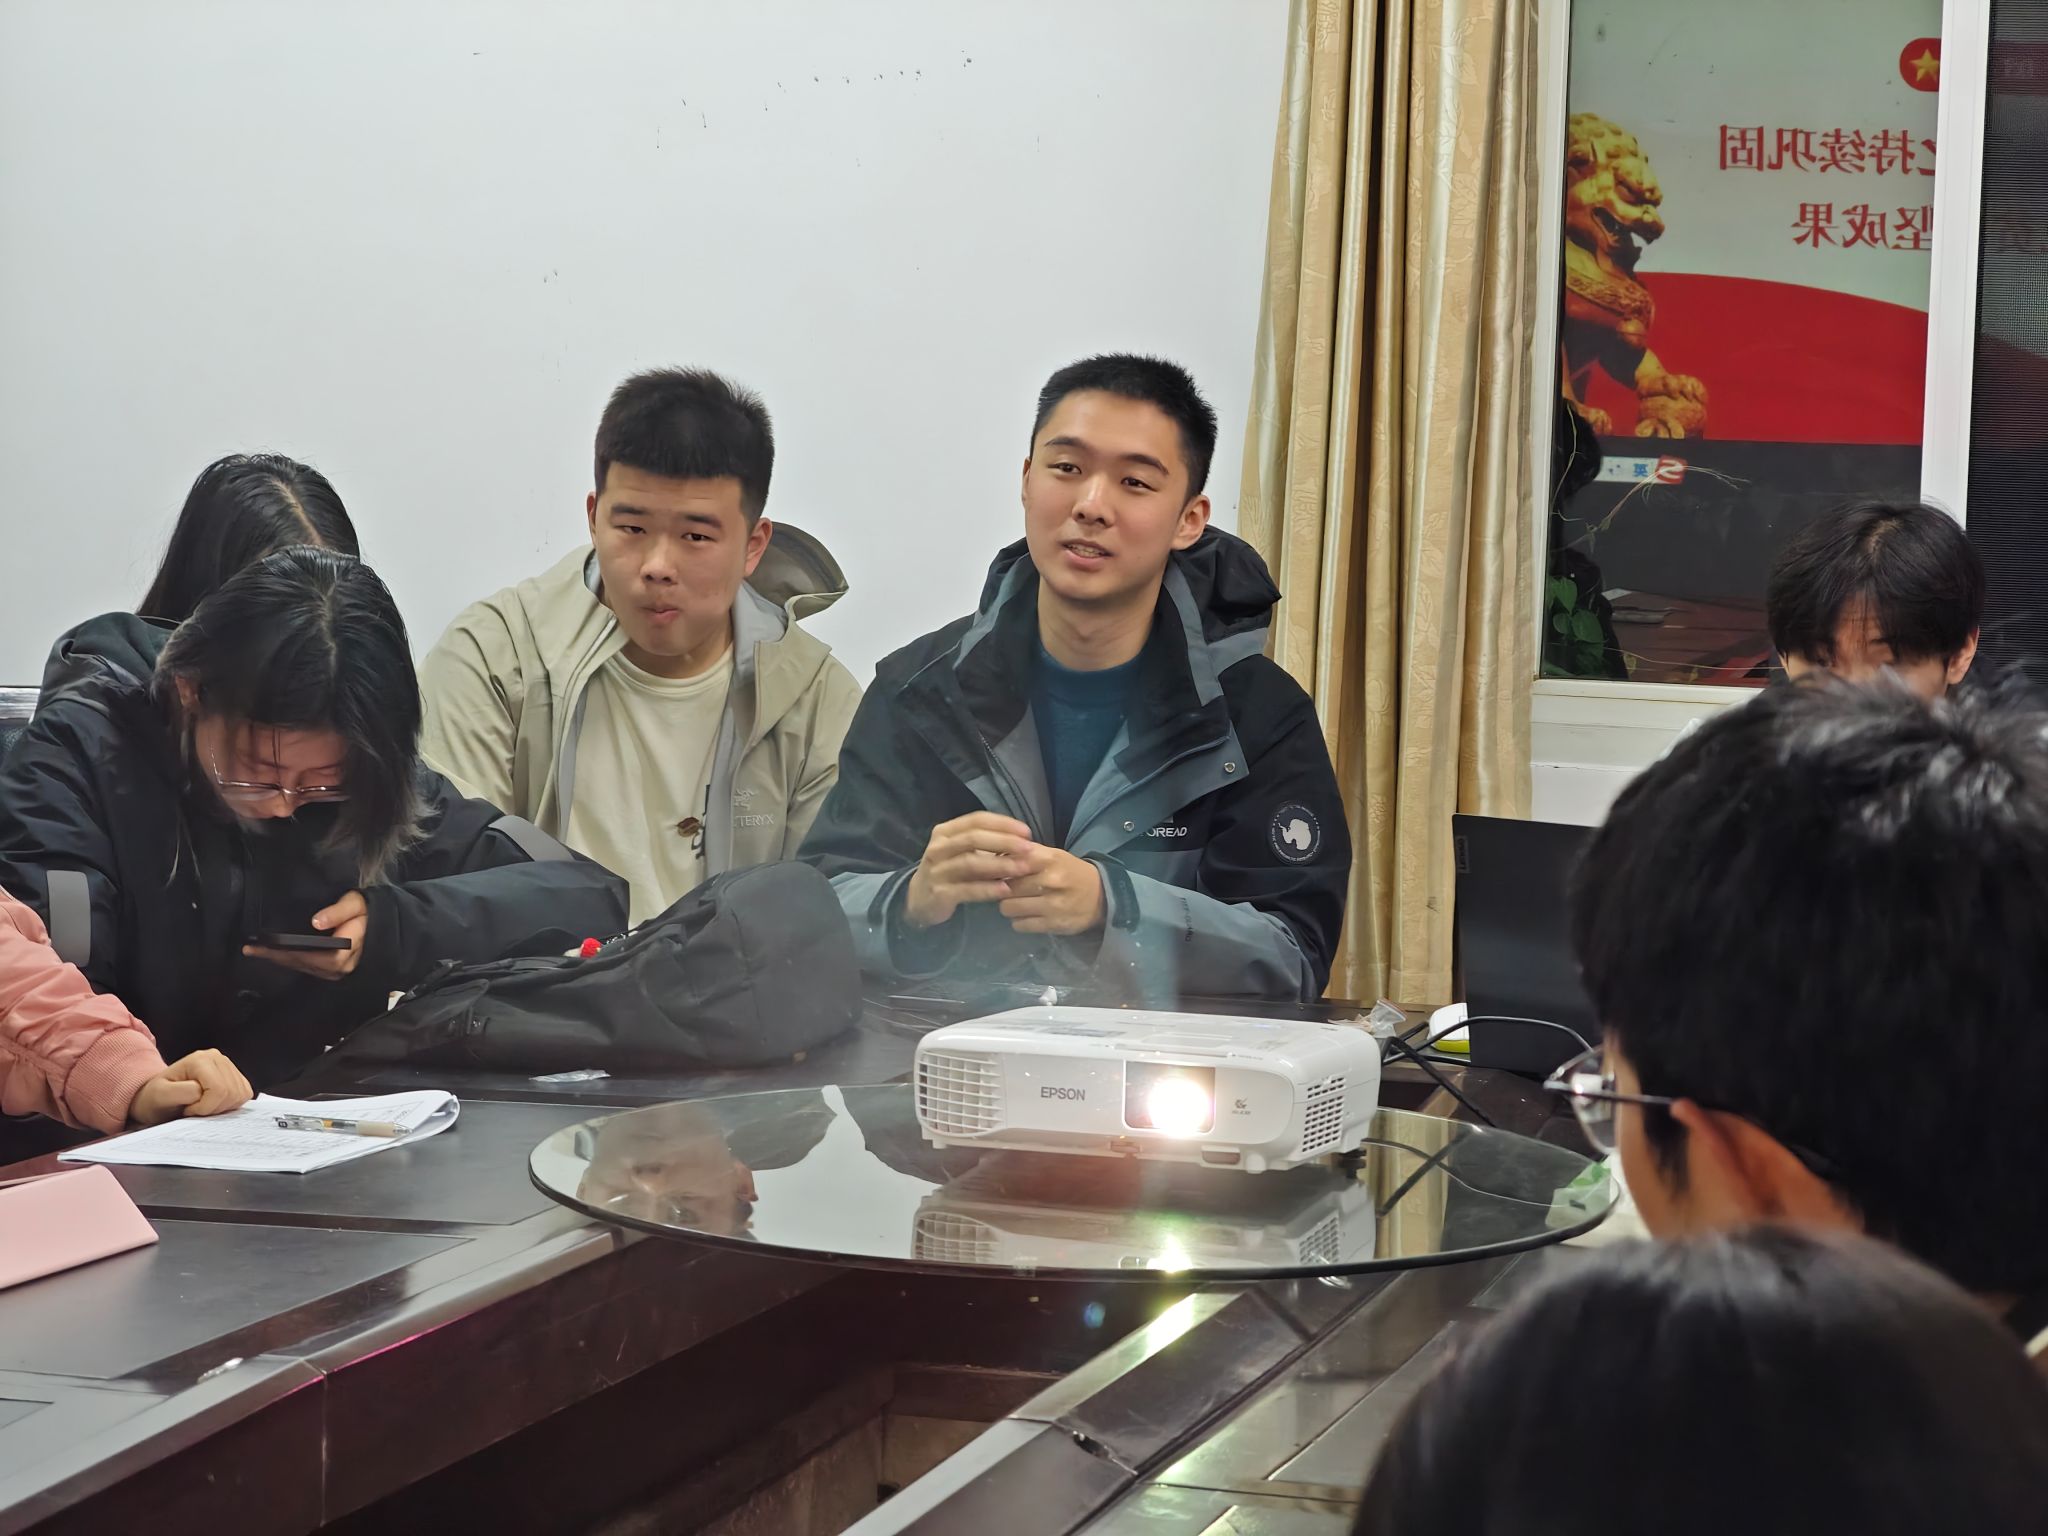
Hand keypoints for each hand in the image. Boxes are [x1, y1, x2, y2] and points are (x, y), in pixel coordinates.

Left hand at [128, 1049, 253, 1125]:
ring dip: (222, 1108)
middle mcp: (217, 1058)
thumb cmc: (157, 1098)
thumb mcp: (160, 1095)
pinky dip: (230, 1105)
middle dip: (213, 1109)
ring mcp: (228, 1066)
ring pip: (240, 1095)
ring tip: (202, 1106)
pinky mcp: (235, 1076)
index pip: (219, 1090)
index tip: (187, 1110)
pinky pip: (245, 1094)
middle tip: (195, 1109)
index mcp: (200, 1059)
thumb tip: (202, 1091)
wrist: (157, 1098)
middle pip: (232, 1092)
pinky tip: (213, 1104)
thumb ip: (181, 1092)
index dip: (205, 1107)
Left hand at [243, 890, 367, 979]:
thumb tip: (317, 922)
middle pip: (305, 964)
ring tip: (255, 951)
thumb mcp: (355, 904)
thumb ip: (338, 912)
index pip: (318, 957)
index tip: (272, 946)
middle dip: (278, 956)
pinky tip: (272, 955)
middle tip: (253, 949)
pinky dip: (287, 960)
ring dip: (278, 960)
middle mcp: (340, 967)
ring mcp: (333, 971)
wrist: (373, 919)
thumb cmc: (365, 910)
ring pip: (302, 967)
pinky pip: (305, 966)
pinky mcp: (328, 970)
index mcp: (347, 951)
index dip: (293, 953)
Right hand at [903, 813, 1035, 928]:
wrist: (920, 900)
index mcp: (946, 832)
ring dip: (999, 864)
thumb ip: (987, 845)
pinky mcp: (940, 893)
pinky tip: (1005, 890)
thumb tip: (1024, 841)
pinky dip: (988, 889)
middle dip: (1004, 841)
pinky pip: (967, 889)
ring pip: (970, 863)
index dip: (1003, 824)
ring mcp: (937, 870)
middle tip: (1029, 849)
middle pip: (973, 838)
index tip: (1027, 832)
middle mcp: (939, 847)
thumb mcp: (963, 852)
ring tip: (1022, 869)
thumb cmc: (949, 871)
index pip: (976, 820)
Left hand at [999, 846, 1104, 936]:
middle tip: (1011, 891)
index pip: (1010, 863)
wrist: (1102, 896)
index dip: (1000, 870)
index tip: (1001, 873)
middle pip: (1006, 887)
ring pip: (1009, 907)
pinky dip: (1020, 921)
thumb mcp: (1053, 855)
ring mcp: (1052, 904)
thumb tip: (994, 856)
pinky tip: (1028, 916)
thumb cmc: (1071, 872)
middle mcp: (1050, 880)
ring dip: (1010, 907)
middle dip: (1004, 890)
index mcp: (1049, 859)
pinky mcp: (1053, 924)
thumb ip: (1025, 854)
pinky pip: (1020, 925)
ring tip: (1018, 903)